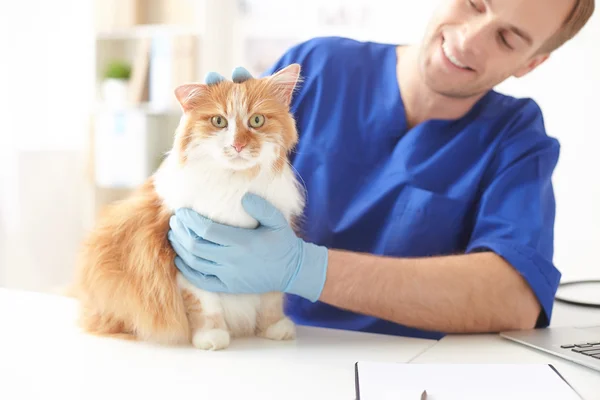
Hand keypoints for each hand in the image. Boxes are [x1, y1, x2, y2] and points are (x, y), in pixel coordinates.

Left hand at [167, 193, 328, 301]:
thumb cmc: (284, 243)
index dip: (190, 221)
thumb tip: (243, 197)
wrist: (293, 271)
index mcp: (242, 243)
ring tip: (175, 235)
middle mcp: (232, 261)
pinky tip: (181, 259)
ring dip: (181, 248)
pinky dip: (186, 269)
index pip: (206, 231)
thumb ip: (262, 208)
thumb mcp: (277, 221)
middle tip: (176, 220)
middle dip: (181, 232)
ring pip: (194, 262)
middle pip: (195, 246)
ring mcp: (228, 276)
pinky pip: (200, 280)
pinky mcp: (228, 286)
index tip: (183, 211)